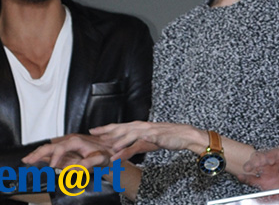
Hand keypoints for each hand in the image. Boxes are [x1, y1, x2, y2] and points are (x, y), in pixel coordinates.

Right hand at [22, 134, 110, 168]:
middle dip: (38, 153)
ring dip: (37, 153)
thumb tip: (77, 168)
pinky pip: (51, 151)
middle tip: (27, 160)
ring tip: (27, 159)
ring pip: (48, 147)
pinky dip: (42, 155)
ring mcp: (66, 145)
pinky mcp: (65, 149)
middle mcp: (69, 141)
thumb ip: (89, 163)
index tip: (51, 167)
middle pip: (50, 145)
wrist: (109, 149)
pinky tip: (35, 158)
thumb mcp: (100, 159)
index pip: (60, 148)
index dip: (55, 157)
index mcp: (76, 141)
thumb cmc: (105, 154)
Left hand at [90, 121, 204, 161]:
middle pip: (121, 127)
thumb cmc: (168, 137)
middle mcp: (142, 126)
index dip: (107, 127)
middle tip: (93, 132)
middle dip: (107, 130)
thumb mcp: (150, 139)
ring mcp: (148, 131)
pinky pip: (139, 144)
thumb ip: (137, 142)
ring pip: (129, 134)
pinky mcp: (154, 137)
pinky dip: (128, 149)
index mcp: (141, 125)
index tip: (94, 129)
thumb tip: (126, 146)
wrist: (185, 135)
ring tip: (106, 147)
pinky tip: (121, 154)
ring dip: (117, 140)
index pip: (120, 125)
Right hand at [239, 148, 278, 189]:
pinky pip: (252, 179)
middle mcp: (272, 162)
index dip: (270, 156)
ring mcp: (266, 171)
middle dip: (258, 160)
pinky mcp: (263, 181)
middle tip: (256, 164)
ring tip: (247, 168)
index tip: (269, 161)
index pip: (273, 153)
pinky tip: (241, 176)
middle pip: (262, 157)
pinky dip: (246, 178)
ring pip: (255, 166)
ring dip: (250, 166)